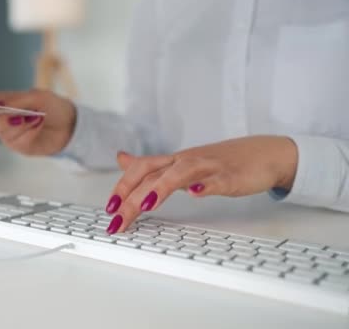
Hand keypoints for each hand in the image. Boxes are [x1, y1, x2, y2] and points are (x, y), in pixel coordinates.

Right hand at [0, 89, 76, 155]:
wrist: (70, 126)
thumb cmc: (54, 107)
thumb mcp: (38, 97)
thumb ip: (18, 101)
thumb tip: (0, 110)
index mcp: (6, 101)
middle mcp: (4, 117)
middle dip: (2, 119)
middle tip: (20, 115)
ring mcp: (10, 133)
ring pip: (1, 131)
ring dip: (18, 125)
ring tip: (34, 120)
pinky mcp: (17, 145)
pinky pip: (13, 141)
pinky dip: (24, 134)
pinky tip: (34, 129)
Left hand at [104, 135, 298, 232]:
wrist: (266, 154)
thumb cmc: (222, 161)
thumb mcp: (181, 162)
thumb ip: (151, 165)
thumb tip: (122, 159)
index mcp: (174, 162)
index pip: (140, 169)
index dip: (122, 186)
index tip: (109, 209)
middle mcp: (187, 161)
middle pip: (153, 175)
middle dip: (132, 197)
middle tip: (117, 220)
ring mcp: (209, 167)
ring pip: (180, 173)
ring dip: (161, 188)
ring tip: (145, 205)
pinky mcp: (232, 176)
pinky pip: (218, 180)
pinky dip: (206, 186)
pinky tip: (197, 193)